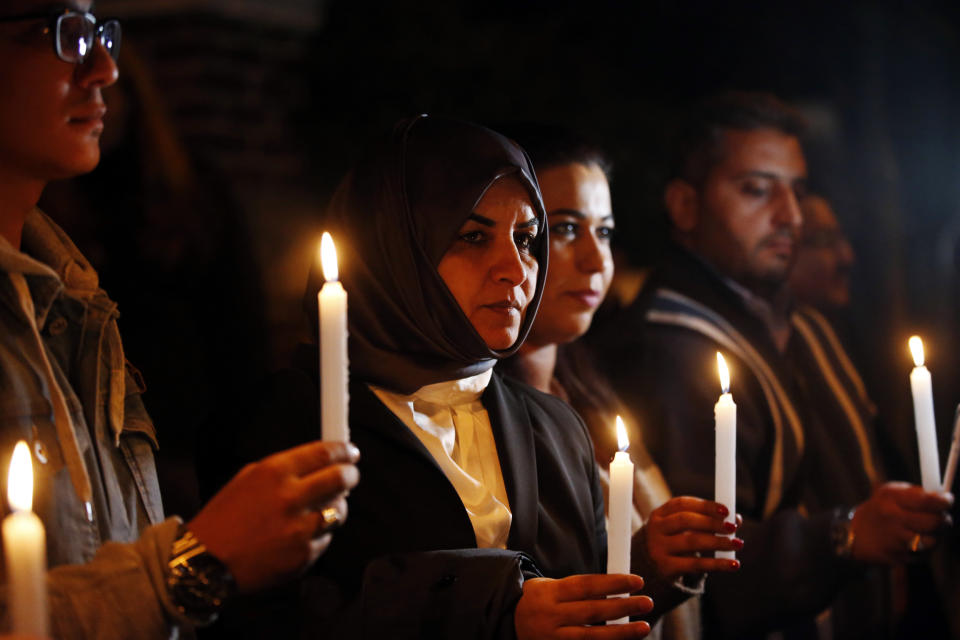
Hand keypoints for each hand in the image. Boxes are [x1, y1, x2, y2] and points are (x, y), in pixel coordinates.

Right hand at [188, 440, 359, 592]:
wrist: (205, 562)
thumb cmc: (224, 518)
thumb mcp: (247, 479)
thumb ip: (284, 469)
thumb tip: (320, 462)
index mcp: (274, 472)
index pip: (325, 453)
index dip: (344, 450)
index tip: (351, 452)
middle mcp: (290, 497)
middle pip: (341, 478)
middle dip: (351, 475)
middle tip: (350, 476)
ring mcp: (299, 529)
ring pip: (339, 511)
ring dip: (336, 507)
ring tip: (319, 510)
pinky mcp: (303, 555)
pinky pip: (325, 539)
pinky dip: (318, 535)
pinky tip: (299, 535)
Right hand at [514, 574, 652, 638]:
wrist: (507, 624)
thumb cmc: (537, 602)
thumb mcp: (551, 587)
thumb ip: (579, 590)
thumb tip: (615, 589)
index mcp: (550, 592)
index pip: (587, 585)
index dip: (613, 583)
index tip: (637, 582)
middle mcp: (551, 615)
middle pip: (592, 611)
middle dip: (623, 606)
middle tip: (647, 602)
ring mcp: (553, 638)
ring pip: (592, 636)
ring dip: (621, 633)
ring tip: (644, 627)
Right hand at [643, 497, 741, 579]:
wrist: (651, 569)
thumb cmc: (674, 542)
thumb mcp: (684, 529)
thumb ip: (708, 521)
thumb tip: (736, 519)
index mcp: (660, 514)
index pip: (682, 504)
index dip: (705, 505)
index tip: (726, 511)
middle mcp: (656, 528)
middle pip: (685, 521)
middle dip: (712, 523)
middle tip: (733, 528)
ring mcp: (658, 548)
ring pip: (691, 542)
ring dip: (718, 542)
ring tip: (738, 544)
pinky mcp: (665, 567)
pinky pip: (695, 564)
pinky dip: (717, 564)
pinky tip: (733, 564)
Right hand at [851, 482, 952, 563]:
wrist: (854, 535)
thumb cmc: (879, 511)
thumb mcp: (890, 493)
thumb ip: (916, 493)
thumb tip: (943, 496)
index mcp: (891, 498)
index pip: (927, 500)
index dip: (944, 501)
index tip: (948, 501)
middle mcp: (892, 518)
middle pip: (934, 521)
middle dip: (943, 520)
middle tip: (941, 518)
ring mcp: (894, 539)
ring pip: (932, 541)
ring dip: (936, 537)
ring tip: (927, 531)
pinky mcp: (897, 557)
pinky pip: (923, 555)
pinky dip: (925, 550)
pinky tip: (915, 542)